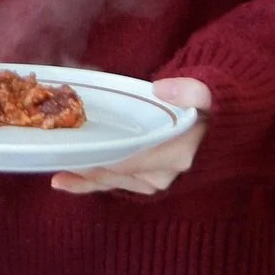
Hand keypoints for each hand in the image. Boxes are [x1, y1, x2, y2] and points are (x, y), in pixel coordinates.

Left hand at [50, 78, 211, 196]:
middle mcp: (164, 173)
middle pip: (117, 174)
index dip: (105, 158)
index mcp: (176, 154)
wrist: (218, 124)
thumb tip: (161, 90)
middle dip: (87, 168)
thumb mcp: (206, 93)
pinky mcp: (145, 179)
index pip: (133, 159)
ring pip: (112, 182)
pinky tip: (65, 181)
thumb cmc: (206, 106)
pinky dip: (90, 183)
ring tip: (56, 175)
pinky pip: (115, 183)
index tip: (78, 151)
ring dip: (85, 178)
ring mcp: (154, 180)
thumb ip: (191, 90)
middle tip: (56, 161)